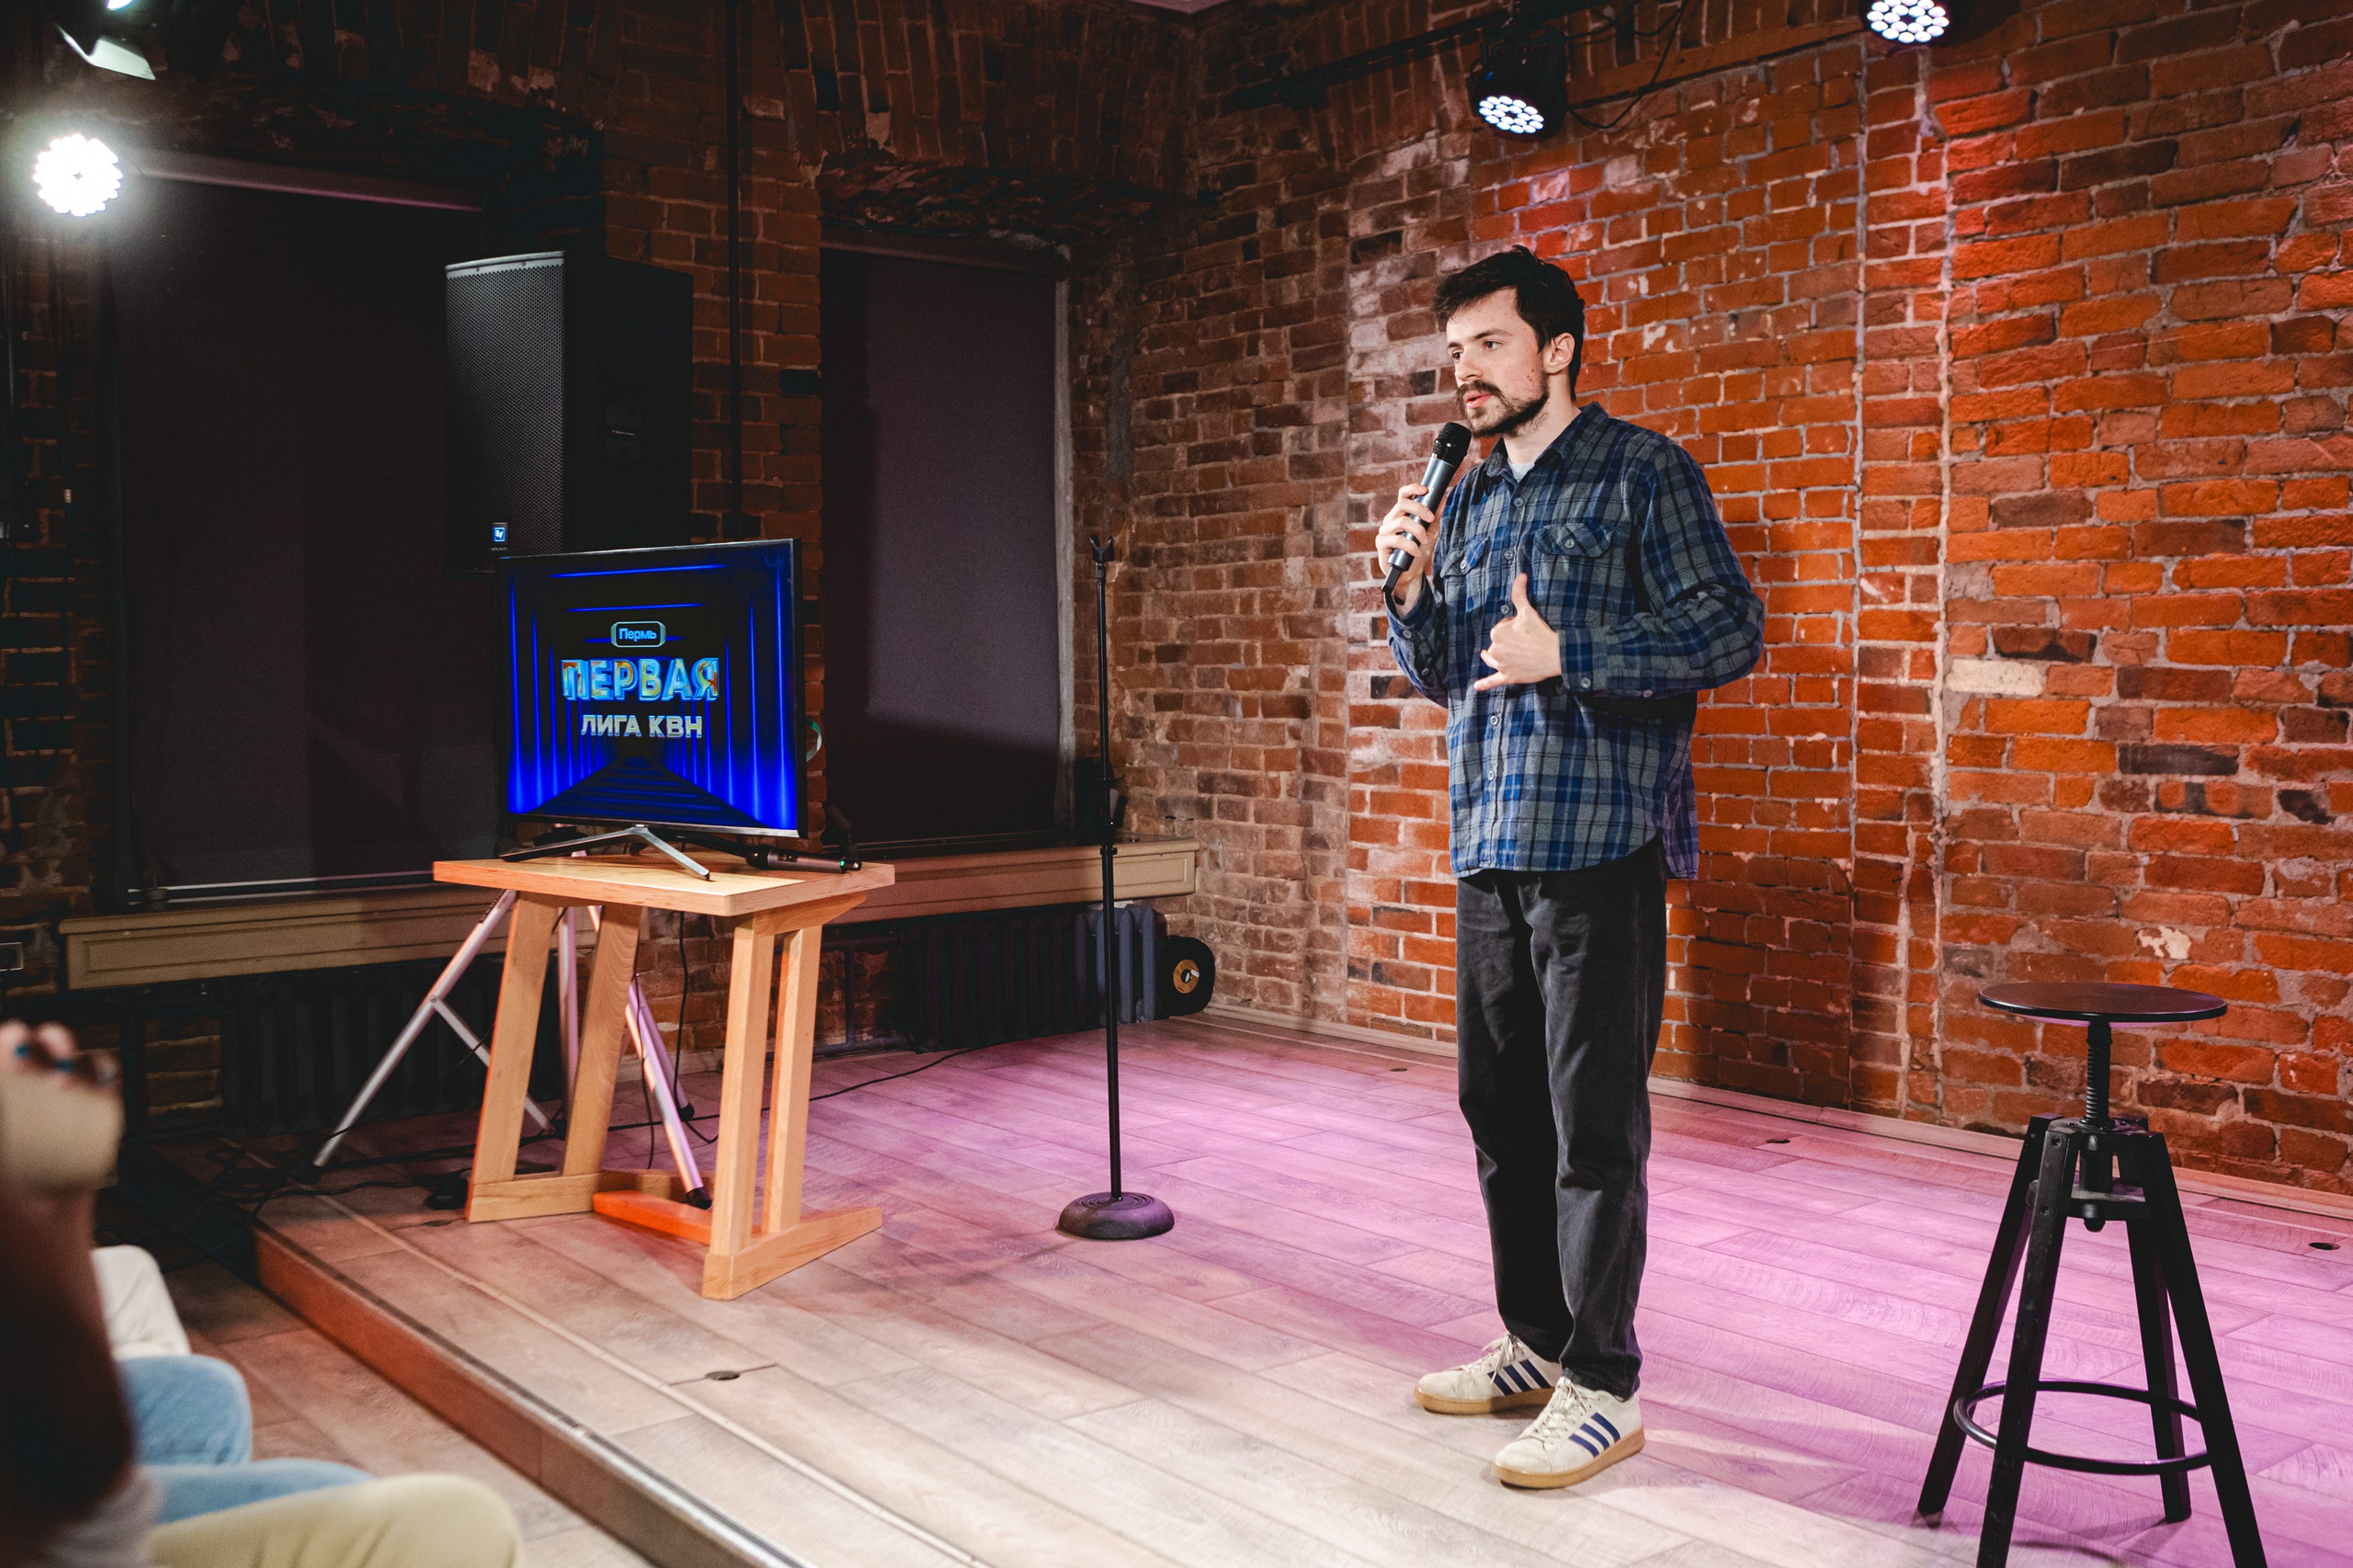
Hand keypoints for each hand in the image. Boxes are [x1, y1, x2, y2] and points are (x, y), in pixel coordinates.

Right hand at [1375, 482, 1438, 609]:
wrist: (1410, 573)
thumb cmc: (1419, 550)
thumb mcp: (1431, 531)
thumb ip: (1435, 515)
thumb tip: (1443, 497)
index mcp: (1401, 513)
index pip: (1403, 495)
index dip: (1413, 488)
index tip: (1426, 490)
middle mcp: (1391, 519)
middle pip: (1402, 504)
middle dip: (1420, 509)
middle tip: (1431, 519)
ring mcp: (1385, 531)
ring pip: (1401, 521)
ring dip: (1417, 530)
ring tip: (1424, 541)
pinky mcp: (1381, 544)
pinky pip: (1396, 539)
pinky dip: (1410, 545)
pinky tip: (1416, 552)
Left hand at [1473, 574, 1563, 690]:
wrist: (1555, 655)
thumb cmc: (1540, 632)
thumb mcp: (1528, 611)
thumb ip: (1519, 593)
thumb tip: (1520, 575)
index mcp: (1496, 633)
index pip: (1501, 629)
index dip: (1513, 628)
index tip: (1525, 630)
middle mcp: (1494, 649)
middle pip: (1497, 644)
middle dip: (1508, 642)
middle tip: (1526, 642)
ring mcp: (1500, 665)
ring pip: (1493, 659)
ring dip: (1494, 657)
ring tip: (1501, 655)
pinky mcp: (1507, 677)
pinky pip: (1492, 681)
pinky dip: (1484, 684)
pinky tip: (1477, 687)